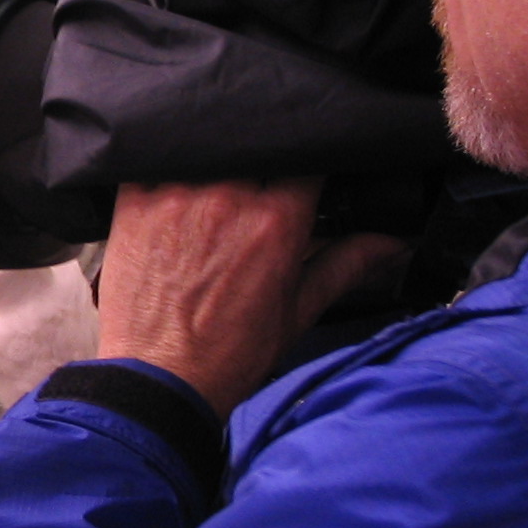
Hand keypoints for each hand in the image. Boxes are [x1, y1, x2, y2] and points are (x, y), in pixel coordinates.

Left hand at [95, 179, 407, 418]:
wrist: (156, 379)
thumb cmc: (228, 353)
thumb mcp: (298, 312)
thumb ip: (345, 265)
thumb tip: (393, 241)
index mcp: (275, 222)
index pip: (308, 157)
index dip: (312, 157)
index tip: (309, 166)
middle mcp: (227, 197)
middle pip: (258, 148)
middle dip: (267, 160)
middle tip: (262, 182)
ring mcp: (175, 194)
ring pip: (210, 148)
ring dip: (222, 160)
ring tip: (220, 186)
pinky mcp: (134, 201)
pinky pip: (157, 159)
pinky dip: (171, 163)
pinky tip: (177, 180)